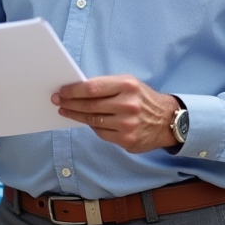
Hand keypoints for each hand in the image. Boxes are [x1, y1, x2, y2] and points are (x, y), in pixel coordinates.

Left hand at [52, 75, 180, 152]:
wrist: (167, 120)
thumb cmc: (142, 98)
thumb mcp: (129, 84)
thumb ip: (106, 85)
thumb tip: (78, 89)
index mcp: (127, 86)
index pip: (92, 87)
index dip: (73, 90)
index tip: (62, 91)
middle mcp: (127, 104)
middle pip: (89, 105)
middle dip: (69, 103)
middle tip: (57, 101)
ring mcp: (127, 124)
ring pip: (92, 120)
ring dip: (75, 115)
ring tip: (65, 111)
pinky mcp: (126, 140)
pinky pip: (100, 133)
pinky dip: (91, 126)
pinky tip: (85, 121)